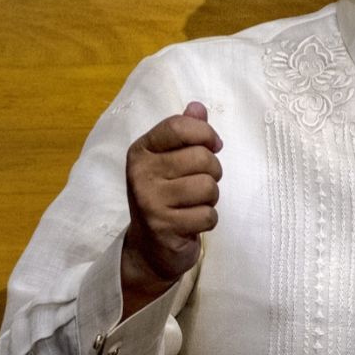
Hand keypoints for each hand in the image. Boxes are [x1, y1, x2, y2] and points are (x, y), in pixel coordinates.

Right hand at [121, 101, 221, 313]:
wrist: (149, 248)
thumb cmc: (165, 196)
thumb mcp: (170, 161)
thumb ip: (185, 133)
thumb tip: (198, 107)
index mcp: (141, 151)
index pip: (178, 127)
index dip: (205, 133)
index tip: (214, 145)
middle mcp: (141, 174)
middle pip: (201, 157)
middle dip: (213, 172)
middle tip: (201, 183)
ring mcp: (150, 201)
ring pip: (208, 187)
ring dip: (211, 198)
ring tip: (194, 204)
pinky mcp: (164, 227)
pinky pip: (208, 215)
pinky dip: (207, 220)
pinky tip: (192, 223)